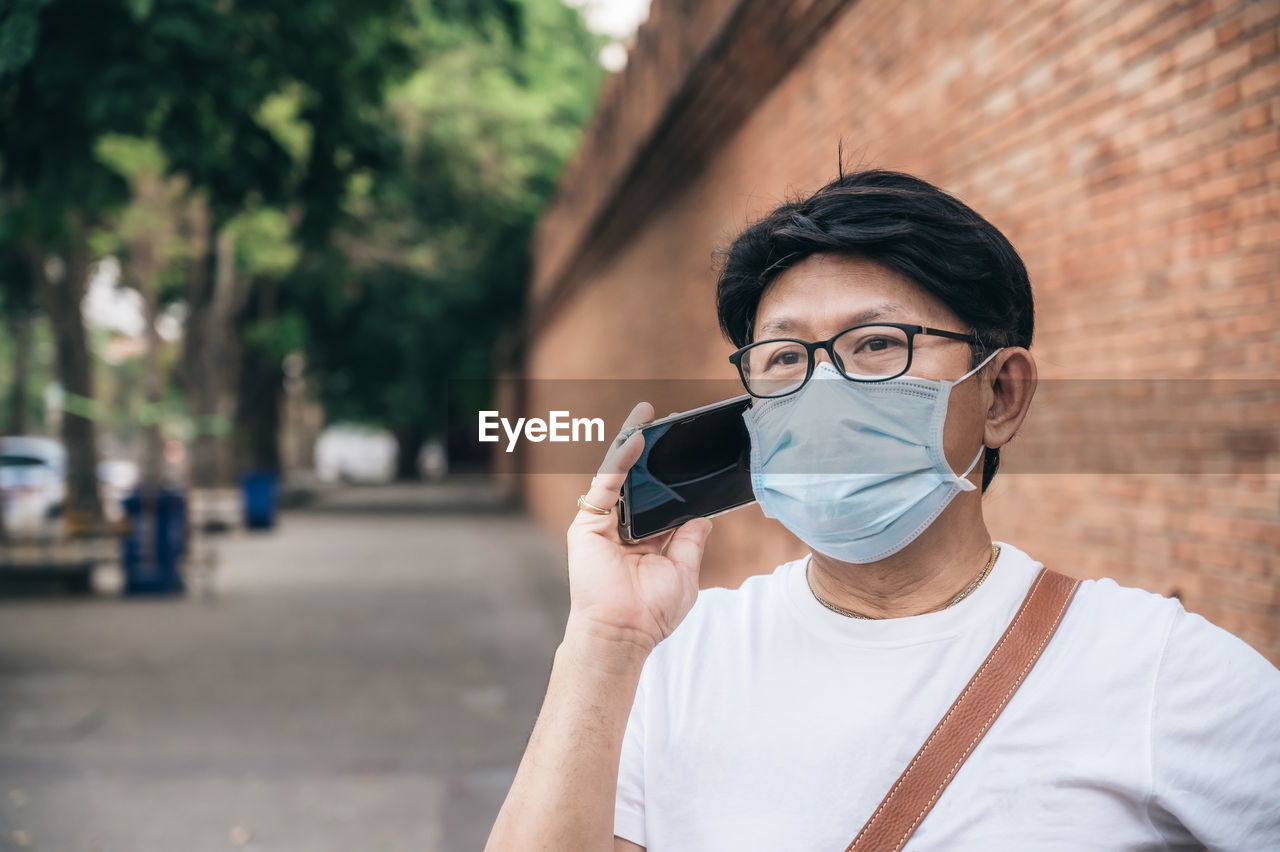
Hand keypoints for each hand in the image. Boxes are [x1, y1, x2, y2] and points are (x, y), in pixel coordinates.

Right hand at [564, 401, 713, 654]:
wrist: (624, 634)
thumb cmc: (651, 612)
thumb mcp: (684, 571)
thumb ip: (691, 541)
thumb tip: (704, 517)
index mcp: (643, 538)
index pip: (656, 496)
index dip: (670, 473)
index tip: (688, 447)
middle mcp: (621, 527)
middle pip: (636, 479)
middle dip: (651, 449)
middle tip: (671, 422)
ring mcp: (603, 524)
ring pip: (618, 474)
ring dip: (633, 443)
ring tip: (650, 415)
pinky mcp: (587, 524)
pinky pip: (606, 483)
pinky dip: (621, 460)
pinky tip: (637, 439)